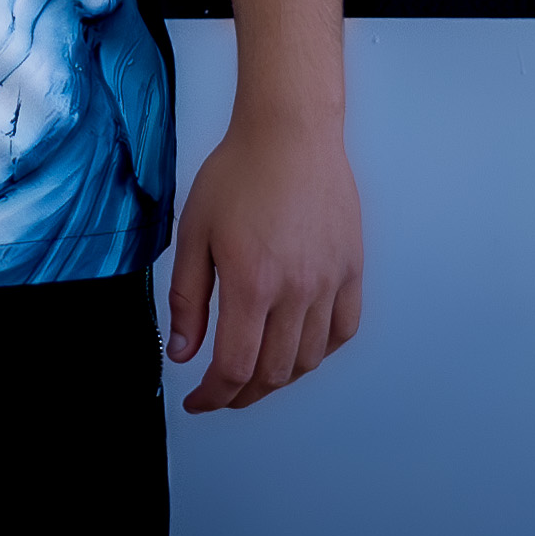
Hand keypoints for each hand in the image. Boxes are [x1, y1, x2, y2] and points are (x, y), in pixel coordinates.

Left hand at [164, 118, 361, 412]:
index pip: (236, 367)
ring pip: (309, 359)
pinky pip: (342, 331)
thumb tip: (183, 353)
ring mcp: (330, 283)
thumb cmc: (239, 173)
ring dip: (279, 378)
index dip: (214, 396)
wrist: (290, 134)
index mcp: (252, 283)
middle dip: (242, 394)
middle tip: (221, 393)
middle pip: (274, 373)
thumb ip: (187, 300)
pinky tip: (297, 349)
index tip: (198, 401)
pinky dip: (318, 352)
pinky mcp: (351, 271)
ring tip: (254, 375)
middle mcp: (297, 291)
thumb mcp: (194, 234)